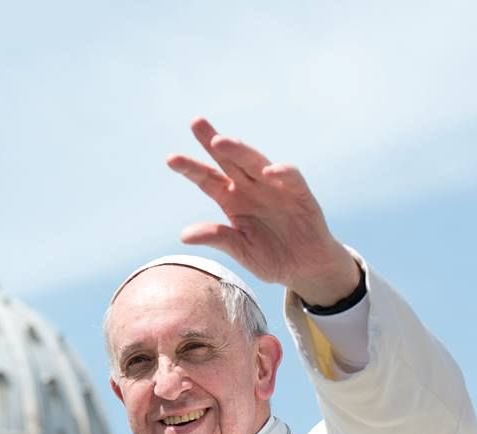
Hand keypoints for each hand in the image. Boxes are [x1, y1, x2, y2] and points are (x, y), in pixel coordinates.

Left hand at [167, 117, 360, 306]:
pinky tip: (268, 171)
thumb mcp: (241, 251)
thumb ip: (218, 238)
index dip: (190, 168)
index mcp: (232, 200)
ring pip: (255, 161)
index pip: (207, 179)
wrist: (305, 268)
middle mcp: (250, 188)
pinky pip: (290, 177)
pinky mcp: (299, 193)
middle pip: (228, 160)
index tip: (171, 159)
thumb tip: (184, 236)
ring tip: (221, 142)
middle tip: (196, 123)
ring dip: (239, 150)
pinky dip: (281, 172)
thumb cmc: (272, 258)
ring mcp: (274, 187)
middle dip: (213, 141)